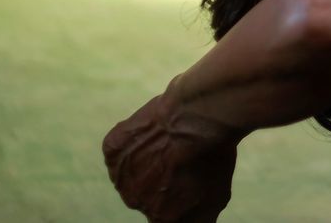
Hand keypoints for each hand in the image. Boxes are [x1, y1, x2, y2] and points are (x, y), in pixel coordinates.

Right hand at [103, 86, 240, 222]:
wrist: (195, 119)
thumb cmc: (212, 156)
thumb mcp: (218, 195)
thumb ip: (199, 215)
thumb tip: (193, 217)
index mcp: (162, 219)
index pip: (165, 217)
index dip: (176, 200)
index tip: (184, 184)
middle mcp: (136, 203)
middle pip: (147, 194)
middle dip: (161, 179)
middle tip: (180, 157)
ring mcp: (120, 175)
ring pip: (132, 171)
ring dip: (145, 160)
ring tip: (169, 140)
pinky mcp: (112, 149)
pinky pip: (120, 148)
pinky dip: (132, 140)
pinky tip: (151, 130)